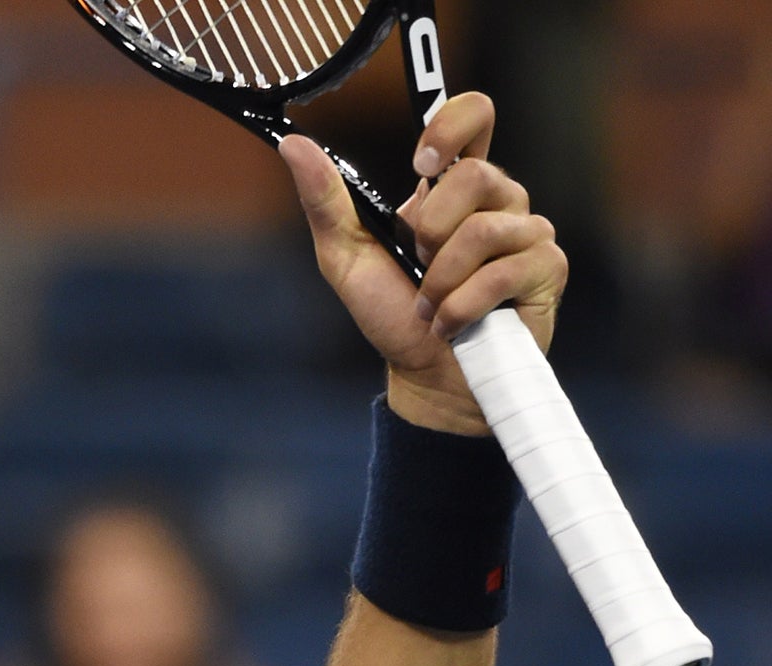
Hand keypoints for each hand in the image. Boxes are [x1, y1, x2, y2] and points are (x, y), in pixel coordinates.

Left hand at [281, 94, 567, 436]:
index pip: (473, 116)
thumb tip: (292, 145)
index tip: (421, 167)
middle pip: (474, 175)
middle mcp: (498, 199)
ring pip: (483, 230)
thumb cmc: (392, 315)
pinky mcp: (546, 267)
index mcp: (454, 186)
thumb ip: (325, 201)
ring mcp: (527, 231)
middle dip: (429, 233)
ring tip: (431, 306)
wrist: (426, 376)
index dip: (451, 126)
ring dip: (440, 282)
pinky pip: (500, 273)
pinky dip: (460, 308)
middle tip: (420, 268)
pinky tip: (452, 324)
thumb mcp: (345, 257)